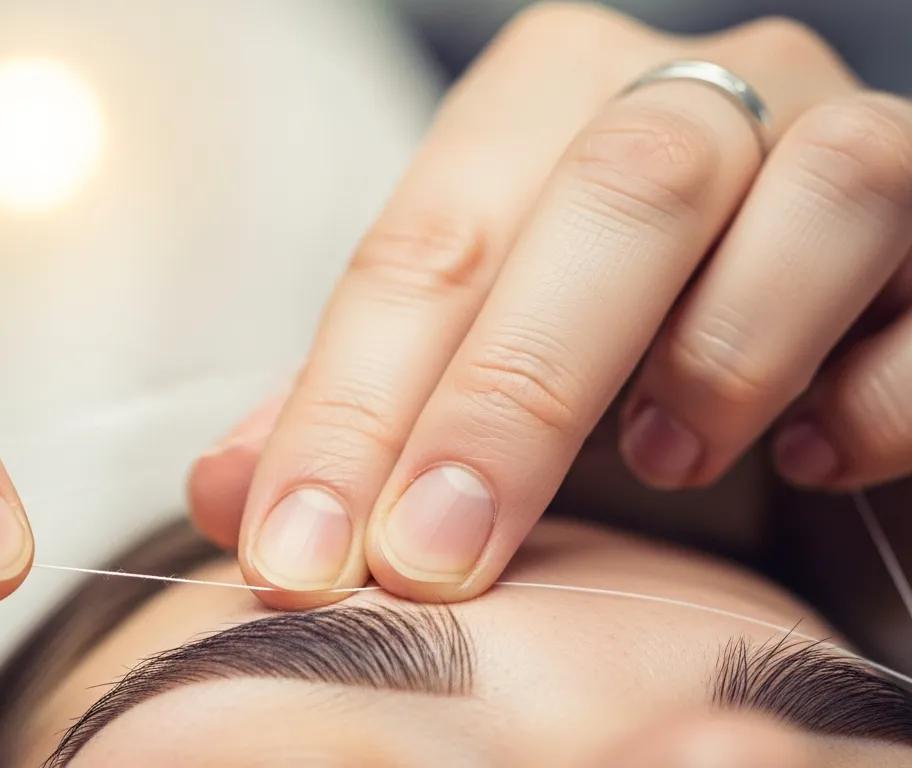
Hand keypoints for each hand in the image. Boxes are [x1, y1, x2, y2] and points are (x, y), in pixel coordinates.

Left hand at [189, 3, 911, 607]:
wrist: (800, 339)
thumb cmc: (608, 357)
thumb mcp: (464, 377)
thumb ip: (356, 412)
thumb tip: (232, 494)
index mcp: (551, 99)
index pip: (430, 241)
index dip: (350, 405)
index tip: (299, 554)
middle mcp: (709, 88)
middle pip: (614, 196)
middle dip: (510, 393)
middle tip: (433, 558)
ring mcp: (856, 137)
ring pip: (821, 186)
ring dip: (723, 349)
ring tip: (662, 462)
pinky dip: (878, 393)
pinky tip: (808, 460)